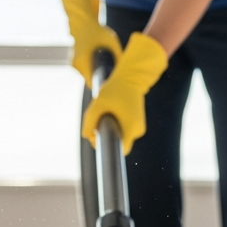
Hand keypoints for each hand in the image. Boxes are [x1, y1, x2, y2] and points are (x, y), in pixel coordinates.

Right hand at [61, 0, 121, 86]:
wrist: (82, 20)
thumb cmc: (96, 30)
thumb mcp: (110, 41)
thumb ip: (118, 54)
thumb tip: (125, 68)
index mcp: (83, 61)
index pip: (91, 83)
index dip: (101, 87)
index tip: (110, 89)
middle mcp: (76, 64)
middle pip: (90, 78)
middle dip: (100, 79)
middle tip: (112, 81)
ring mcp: (74, 62)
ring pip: (87, 73)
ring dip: (95, 73)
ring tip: (106, 72)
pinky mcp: (74, 59)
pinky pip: (84, 68)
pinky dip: (91, 67)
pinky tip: (99, 65)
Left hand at [81, 32, 167, 154]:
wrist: (131, 76)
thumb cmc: (115, 89)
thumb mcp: (98, 103)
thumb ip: (89, 121)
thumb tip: (87, 136)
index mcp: (131, 128)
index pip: (120, 150)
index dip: (106, 146)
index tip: (98, 135)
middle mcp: (138, 131)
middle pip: (119, 143)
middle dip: (107, 135)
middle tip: (98, 120)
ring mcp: (139, 127)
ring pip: (121, 136)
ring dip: (111, 129)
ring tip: (107, 113)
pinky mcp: (137, 122)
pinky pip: (124, 130)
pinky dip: (116, 125)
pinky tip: (113, 113)